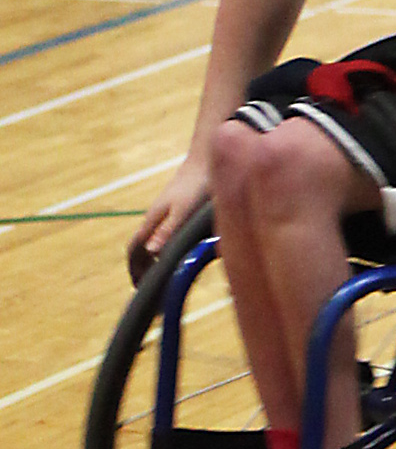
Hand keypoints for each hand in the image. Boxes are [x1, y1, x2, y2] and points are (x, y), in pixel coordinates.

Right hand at [130, 161, 209, 283]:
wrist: (208, 159)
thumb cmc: (196, 185)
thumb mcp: (183, 212)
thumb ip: (167, 231)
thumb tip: (151, 253)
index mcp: (152, 220)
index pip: (135, 249)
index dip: (135, 269)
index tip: (138, 288)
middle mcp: (155, 217)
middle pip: (142, 247)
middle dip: (143, 268)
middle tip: (149, 289)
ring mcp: (166, 212)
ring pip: (154, 240)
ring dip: (155, 259)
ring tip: (162, 276)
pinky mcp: (178, 208)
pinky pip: (167, 233)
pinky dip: (168, 248)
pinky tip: (180, 254)